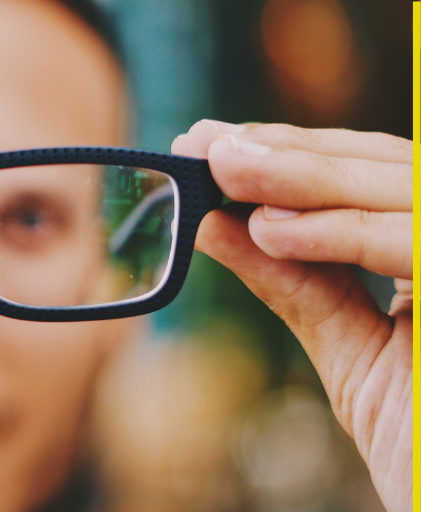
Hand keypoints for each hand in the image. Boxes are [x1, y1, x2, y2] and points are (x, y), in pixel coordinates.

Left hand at [173, 121, 411, 511]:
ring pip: (408, 190)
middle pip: (395, 166)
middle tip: (206, 143)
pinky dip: (344, 234)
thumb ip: (295, 280)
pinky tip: (270, 232)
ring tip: (223, 170)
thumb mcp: (353, 347)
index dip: (299, 152)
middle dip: (293, 153)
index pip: (380, 173)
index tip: (215, 141)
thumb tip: (212, 221)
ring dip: (307, 177)